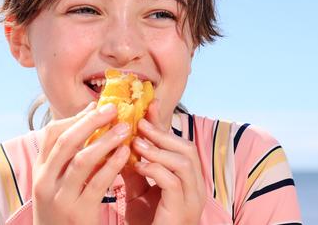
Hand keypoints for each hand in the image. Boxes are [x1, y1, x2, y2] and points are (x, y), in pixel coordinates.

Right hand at [32, 102, 130, 224]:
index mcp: (41, 171)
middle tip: (114, 109)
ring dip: (106, 140)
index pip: (51, 134)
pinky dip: (113, 165)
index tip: (98, 106)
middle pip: (66, 141)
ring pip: (82, 160)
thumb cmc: (64, 210)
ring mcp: (61, 198)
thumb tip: (91, 111)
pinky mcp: (79, 213)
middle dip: (91, 122)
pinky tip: (125, 153)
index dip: (75, 117)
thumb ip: (72, 153)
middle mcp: (45, 182)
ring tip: (125, 129)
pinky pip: (98, 183)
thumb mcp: (58, 182)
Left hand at [122, 103, 205, 224]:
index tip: (147, 107)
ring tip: (136, 143)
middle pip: (187, 148)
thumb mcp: (138, 193)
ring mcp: (193, 199)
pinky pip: (174, 181)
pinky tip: (139, 165)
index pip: (179, 144)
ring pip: (184, 161)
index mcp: (188, 180)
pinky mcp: (183, 210)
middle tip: (139, 123)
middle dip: (162, 133)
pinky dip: (156, 169)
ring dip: (158, 149)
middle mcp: (196, 187)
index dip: (164, 125)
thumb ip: (134, 170)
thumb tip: (121, 143)